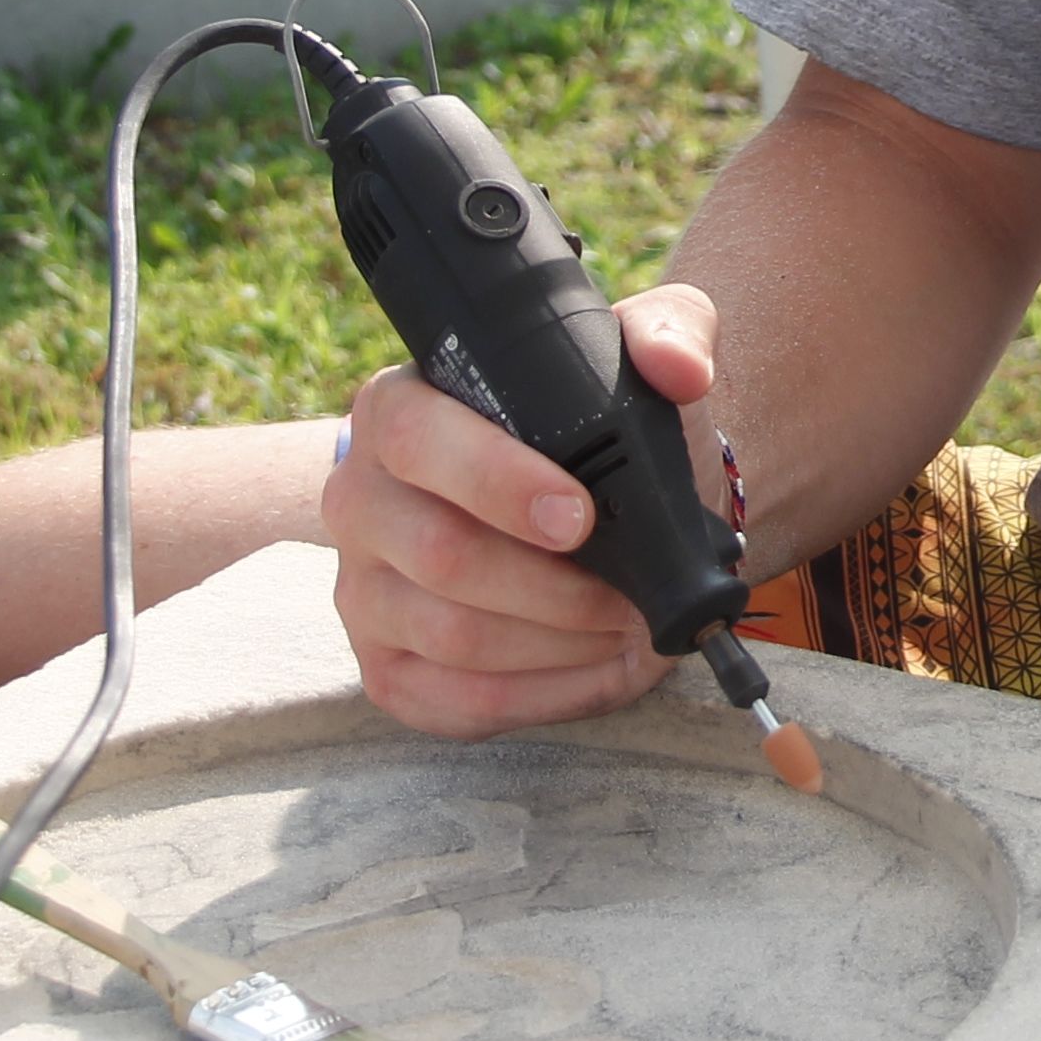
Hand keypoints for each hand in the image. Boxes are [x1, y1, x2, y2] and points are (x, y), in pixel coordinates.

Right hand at [320, 285, 721, 737]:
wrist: (600, 511)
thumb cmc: (605, 432)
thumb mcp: (640, 359)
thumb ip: (668, 336)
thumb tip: (680, 370)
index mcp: (398, 410)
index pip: (419, 440)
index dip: (497, 482)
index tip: (579, 515)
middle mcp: (360, 500)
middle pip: (440, 556)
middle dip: (555, 587)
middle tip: (629, 592)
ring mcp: (363, 593)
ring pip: (454, 637)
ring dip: (561, 642)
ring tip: (627, 626)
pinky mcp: (387, 671)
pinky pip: (458, 704)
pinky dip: (546, 695)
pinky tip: (597, 667)